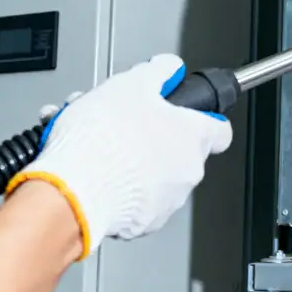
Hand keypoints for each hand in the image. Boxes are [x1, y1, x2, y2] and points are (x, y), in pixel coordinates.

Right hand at [5, 54, 232, 260]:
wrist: (72, 192)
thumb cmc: (103, 140)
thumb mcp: (131, 84)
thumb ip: (158, 72)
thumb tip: (169, 68)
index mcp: (193, 137)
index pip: (220, 129)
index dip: (203, 118)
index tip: (187, 115)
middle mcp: (188, 172)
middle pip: (177, 148)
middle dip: (148, 134)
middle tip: (120, 123)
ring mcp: (167, 200)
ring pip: (153, 173)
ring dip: (130, 158)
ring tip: (95, 143)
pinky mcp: (143, 223)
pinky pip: (134, 199)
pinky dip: (117, 186)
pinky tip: (92, 169)